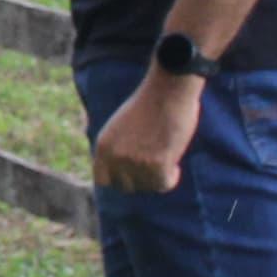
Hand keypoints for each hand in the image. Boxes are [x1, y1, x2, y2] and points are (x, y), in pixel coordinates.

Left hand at [90, 70, 201, 193]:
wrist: (168, 90)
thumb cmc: (149, 103)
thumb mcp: (121, 126)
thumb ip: (118, 149)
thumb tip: (123, 172)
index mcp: (103, 146)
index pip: (102, 180)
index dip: (118, 178)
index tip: (132, 173)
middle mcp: (115, 157)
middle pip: (125, 186)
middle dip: (139, 179)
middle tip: (153, 166)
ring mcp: (135, 163)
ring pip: (147, 186)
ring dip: (157, 177)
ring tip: (165, 159)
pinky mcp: (157, 165)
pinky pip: (164, 185)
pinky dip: (171, 178)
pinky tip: (175, 166)